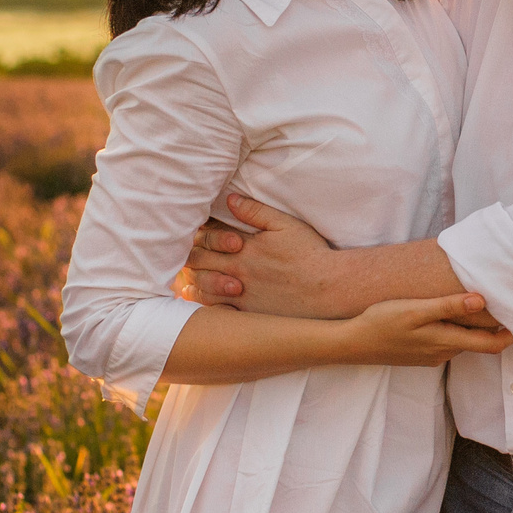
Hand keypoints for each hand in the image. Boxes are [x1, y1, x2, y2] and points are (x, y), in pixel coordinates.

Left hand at [181, 194, 334, 317]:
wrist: (328, 288)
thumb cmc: (310, 254)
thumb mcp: (285, 224)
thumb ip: (255, 212)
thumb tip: (230, 200)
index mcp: (244, 247)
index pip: (207, 238)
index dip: (197, 235)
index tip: (194, 233)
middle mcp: (237, 271)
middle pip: (198, 262)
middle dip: (189, 256)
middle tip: (185, 254)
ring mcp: (240, 294)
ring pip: (202, 287)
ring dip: (192, 280)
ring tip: (186, 278)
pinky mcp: (248, 313)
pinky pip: (216, 310)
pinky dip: (204, 303)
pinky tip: (201, 301)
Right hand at [340, 294, 512, 366]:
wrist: (352, 344)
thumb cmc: (382, 322)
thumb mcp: (415, 310)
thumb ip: (448, 306)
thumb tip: (481, 301)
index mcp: (446, 342)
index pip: (490, 344)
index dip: (510, 334)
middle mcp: (443, 353)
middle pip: (478, 342)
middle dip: (495, 328)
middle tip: (508, 304)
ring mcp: (432, 356)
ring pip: (462, 341)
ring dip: (473, 327)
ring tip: (482, 303)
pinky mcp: (421, 354)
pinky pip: (447, 342)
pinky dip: (456, 330)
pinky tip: (450, 315)